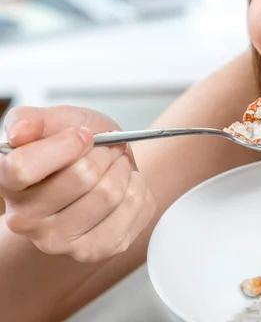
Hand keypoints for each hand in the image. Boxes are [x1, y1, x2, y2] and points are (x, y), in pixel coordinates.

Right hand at [0, 105, 155, 262]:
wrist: (101, 174)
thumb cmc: (74, 149)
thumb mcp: (55, 122)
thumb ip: (32, 120)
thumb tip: (20, 132)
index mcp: (7, 183)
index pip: (23, 167)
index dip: (65, 145)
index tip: (84, 136)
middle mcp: (25, 219)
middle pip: (81, 176)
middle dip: (105, 152)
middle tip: (108, 148)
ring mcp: (59, 241)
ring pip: (109, 193)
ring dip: (123, 169)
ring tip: (117, 165)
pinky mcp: (95, 250)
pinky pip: (133, 208)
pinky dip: (138, 187)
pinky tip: (126, 186)